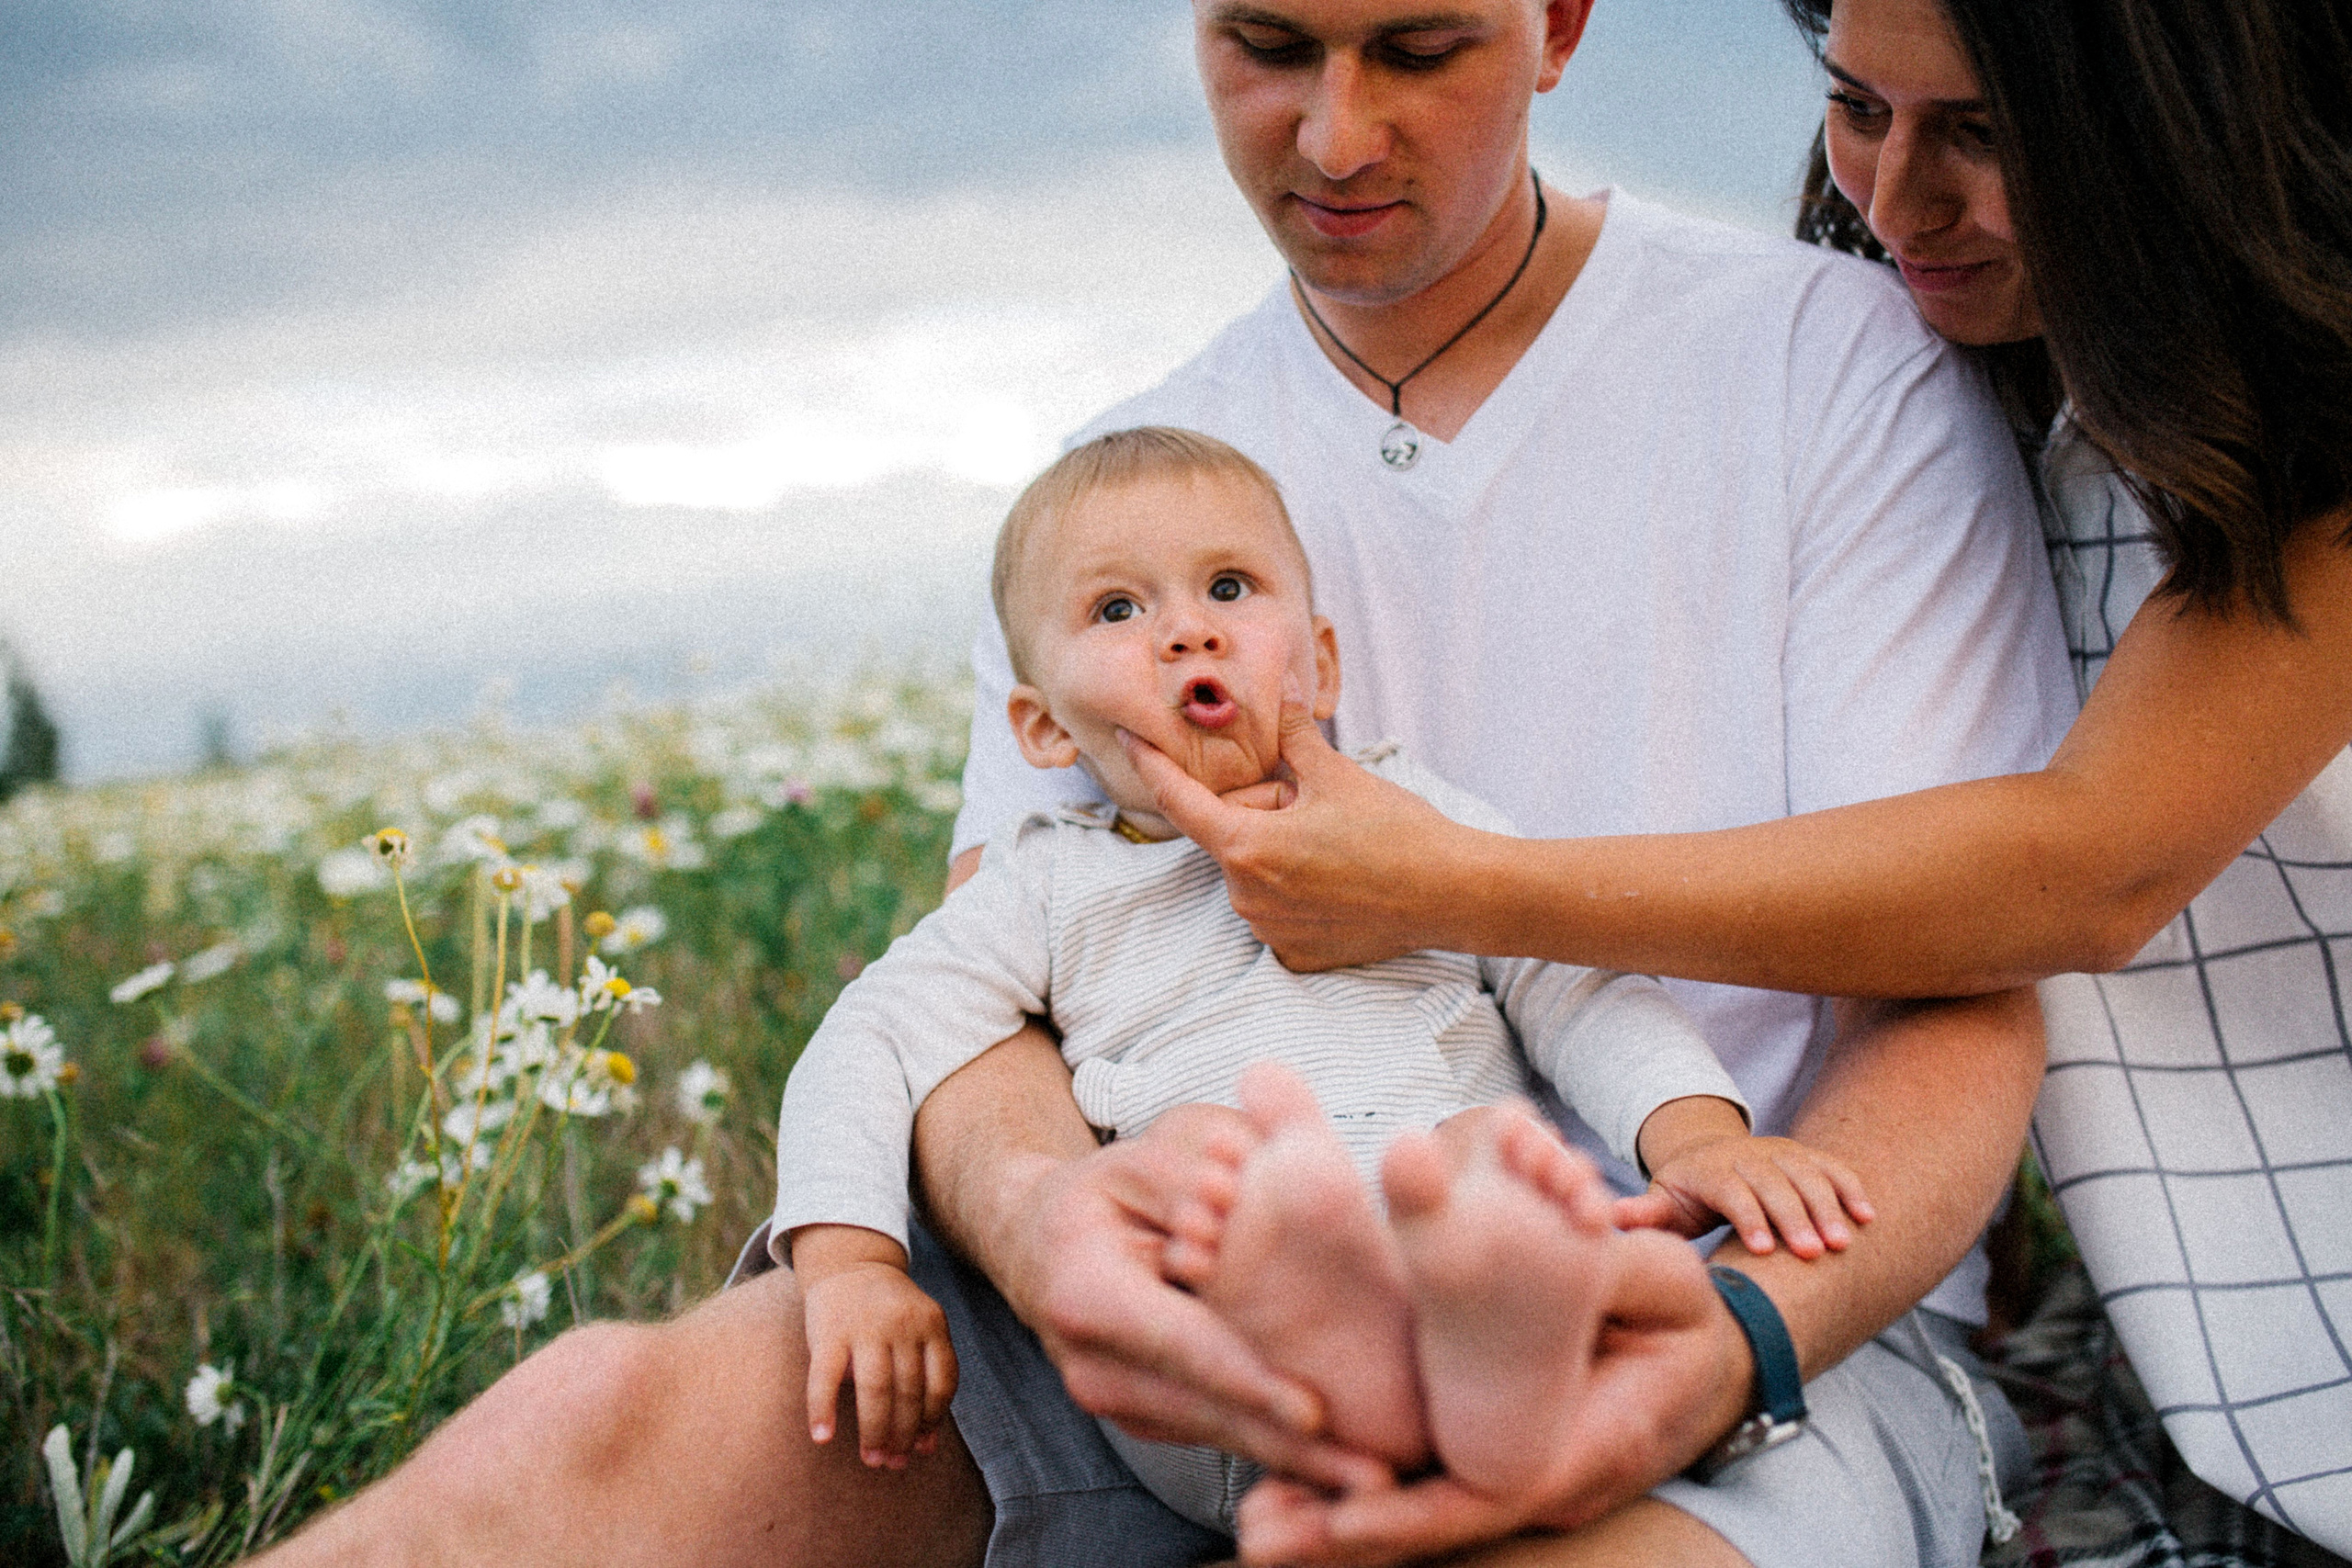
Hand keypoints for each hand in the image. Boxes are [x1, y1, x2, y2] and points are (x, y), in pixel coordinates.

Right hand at [801, 1261, 957, 1468]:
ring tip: (872, 1459)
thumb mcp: (919, 1330)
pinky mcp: (829, 1331)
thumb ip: (925, 1377)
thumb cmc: (889, 1314)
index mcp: (932, 1323)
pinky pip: (825, 1378)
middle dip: (903, 1435)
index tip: (922, 1449)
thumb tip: (927, 1446)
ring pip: (876, 1390)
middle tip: (893, 1463)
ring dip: (875, 1432)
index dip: (934, 1421)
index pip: (942, 1382)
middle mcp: (902, 1324)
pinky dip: (823, 1410)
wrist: (851, 1263)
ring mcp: (866, 1326)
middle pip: (909, 1391)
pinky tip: (823, 1437)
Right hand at [996, 1103, 1394, 1494]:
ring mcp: (1121, 1404)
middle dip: (1294, 1449)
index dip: (1250, 1381)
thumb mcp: (1136, 1160)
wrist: (1038, 1246)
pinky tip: (1338, 1463)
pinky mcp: (1148, 1419)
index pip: (1184, 1344)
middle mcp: (1098, 1368)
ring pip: (1221, 1435)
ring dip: (1295, 1461)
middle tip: (1374, 1476)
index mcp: (1088, 1297)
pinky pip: (1218, 1432)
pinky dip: (1275, 1446)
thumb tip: (1236, 1193)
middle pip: (1212, 1412)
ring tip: (1370, 1479)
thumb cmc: (1099, 1196)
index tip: (1313, 1414)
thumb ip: (1188, 1173)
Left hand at [1118, 694, 1471, 970]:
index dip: (1152, 767)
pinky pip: (1277, 910)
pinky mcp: (1294, 956)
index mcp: (1247, 848)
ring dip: (1279, 850)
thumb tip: (1280, 691)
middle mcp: (1246, 897)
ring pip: (1254, 872)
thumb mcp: (1336, 773)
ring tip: (1337, 844)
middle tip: (1315, 803)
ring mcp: (1269, 932)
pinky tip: (1341, 882)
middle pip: (1231, 836)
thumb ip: (1293, 735)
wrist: (1452, 893)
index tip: (1129, 741)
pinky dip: (1297, 890)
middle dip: (1263, 812)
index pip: (1182, 803)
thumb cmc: (1397, 832)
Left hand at [1234, 1227, 1750, 1564]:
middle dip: (1348, 1534)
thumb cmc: (1685, 1315)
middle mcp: (1543, 1480)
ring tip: (1255, 1528)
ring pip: (1420, 1515)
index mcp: (1586, 1445)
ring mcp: (1513, 1475)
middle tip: (1260, 1533)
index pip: (1490, 1492)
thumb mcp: (1663, 1280)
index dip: (1418, 1510)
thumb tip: (1570, 1224)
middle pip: (1436, 1524)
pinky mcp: (1488, 1455)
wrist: (1711, 1359)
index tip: (1347, 1517)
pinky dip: (1359, 1497)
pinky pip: (1422, 1488)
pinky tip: (1289, 1494)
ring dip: (1336, 1525)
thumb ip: (1610, 1261)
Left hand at [1616, 1134, 1874, 1260]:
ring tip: (1843, 1243)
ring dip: (1828, 1207)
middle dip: (1795, 1218)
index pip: (1733, 1191)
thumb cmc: (1685, 1193)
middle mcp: (1748, 1156)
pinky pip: (1831, 1167)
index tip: (1763, 1249)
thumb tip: (1612, 1218)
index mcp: (1710, 1171)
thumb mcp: (1663, 1202)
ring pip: (1807, 1175)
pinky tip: (1868, 1216)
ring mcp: (1779, 1152)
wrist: (1707, 1155)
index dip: (1749, 1217)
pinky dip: (1851, 1188)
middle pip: (1775, 1184)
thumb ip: (1645, 1214)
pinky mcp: (1804, 1156)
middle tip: (1814, 1254)